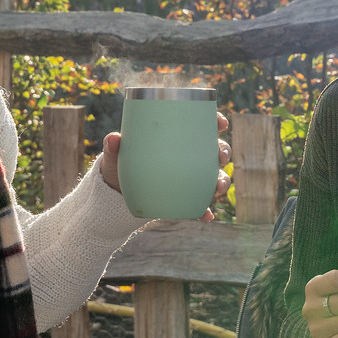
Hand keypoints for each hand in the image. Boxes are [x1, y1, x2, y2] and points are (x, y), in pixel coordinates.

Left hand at [100, 111, 232, 219]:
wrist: (118, 194)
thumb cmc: (121, 166)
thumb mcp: (116, 156)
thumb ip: (113, 147)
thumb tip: (114, 139)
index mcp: (177, 138)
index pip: (202, 125)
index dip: (216, 121)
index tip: (220, 122)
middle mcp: (189, 157)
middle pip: (214, 150)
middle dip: (223, 151)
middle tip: (219, 156)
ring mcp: (190, 178)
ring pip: (214, 176)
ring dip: (221, 181)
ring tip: (218, 187)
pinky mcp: (185, 198)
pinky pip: (200, 205)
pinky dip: (204, 211)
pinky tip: (206, 216)